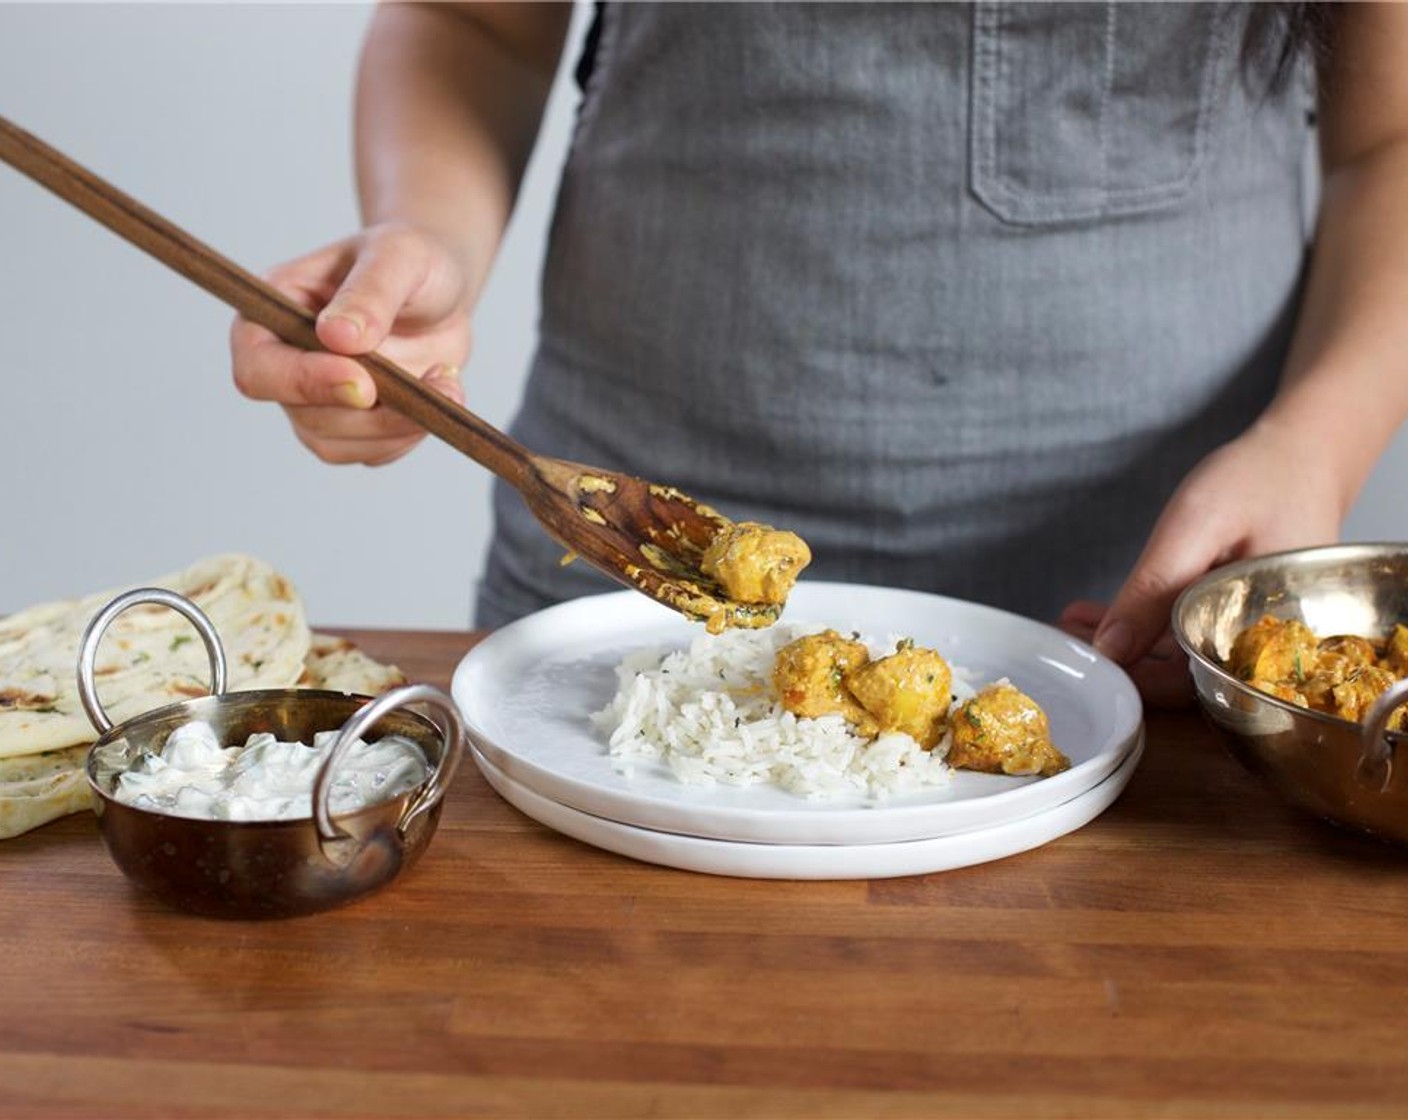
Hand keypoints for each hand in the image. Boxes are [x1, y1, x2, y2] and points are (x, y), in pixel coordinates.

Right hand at [231, 222, 473, 465]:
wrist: (439, 292)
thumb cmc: (408, 261)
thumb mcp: (398, 256)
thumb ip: (369, 293)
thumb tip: (337, 336)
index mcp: (271, 313)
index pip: (258, 369)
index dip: (304, 383)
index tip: (363, 382)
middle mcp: (284, 364)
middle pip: (306, 417)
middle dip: (373, 412)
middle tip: (434, 384)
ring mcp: (315, 401)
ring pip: (340, 445)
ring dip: (400, 426)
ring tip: (447, 381)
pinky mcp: (353, 426)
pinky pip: (375, 452)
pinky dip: (412, 433)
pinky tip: (441, 393)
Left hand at [1059, 417, 1345, 706]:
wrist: (1308, 454)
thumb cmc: (1259, 482)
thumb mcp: (1196, 528)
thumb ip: (1154, 589)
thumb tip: (1109, 649)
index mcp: (1264, 638)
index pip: (1187, 686)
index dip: (1129, 680)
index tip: (1082, 660)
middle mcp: (1263, 648)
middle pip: (1181, 681)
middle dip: (1118, 663)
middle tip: (1066, 638)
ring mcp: (1252, 635)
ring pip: (1179, 660)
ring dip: (1125, 644)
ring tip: (1074, 623)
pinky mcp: (1239, 619)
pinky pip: (1189, 637)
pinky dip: (1145, 627)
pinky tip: (1101, 613)